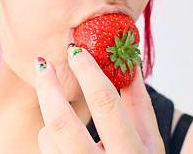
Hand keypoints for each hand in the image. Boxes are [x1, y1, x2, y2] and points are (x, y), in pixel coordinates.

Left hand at [35, 45, 165, 152]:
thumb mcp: (150, 138)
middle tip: (42, 62)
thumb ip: (138, 98)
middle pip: (62, 122)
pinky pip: (46, 150)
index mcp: (131, 151)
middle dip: (48, 86)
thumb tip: (128, 58)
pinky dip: (50, 133)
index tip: (75, 49)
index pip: (105, 102)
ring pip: (48, 137)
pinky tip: (63, 132)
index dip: (87, 71)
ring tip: (60, 104)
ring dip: (50, 113)